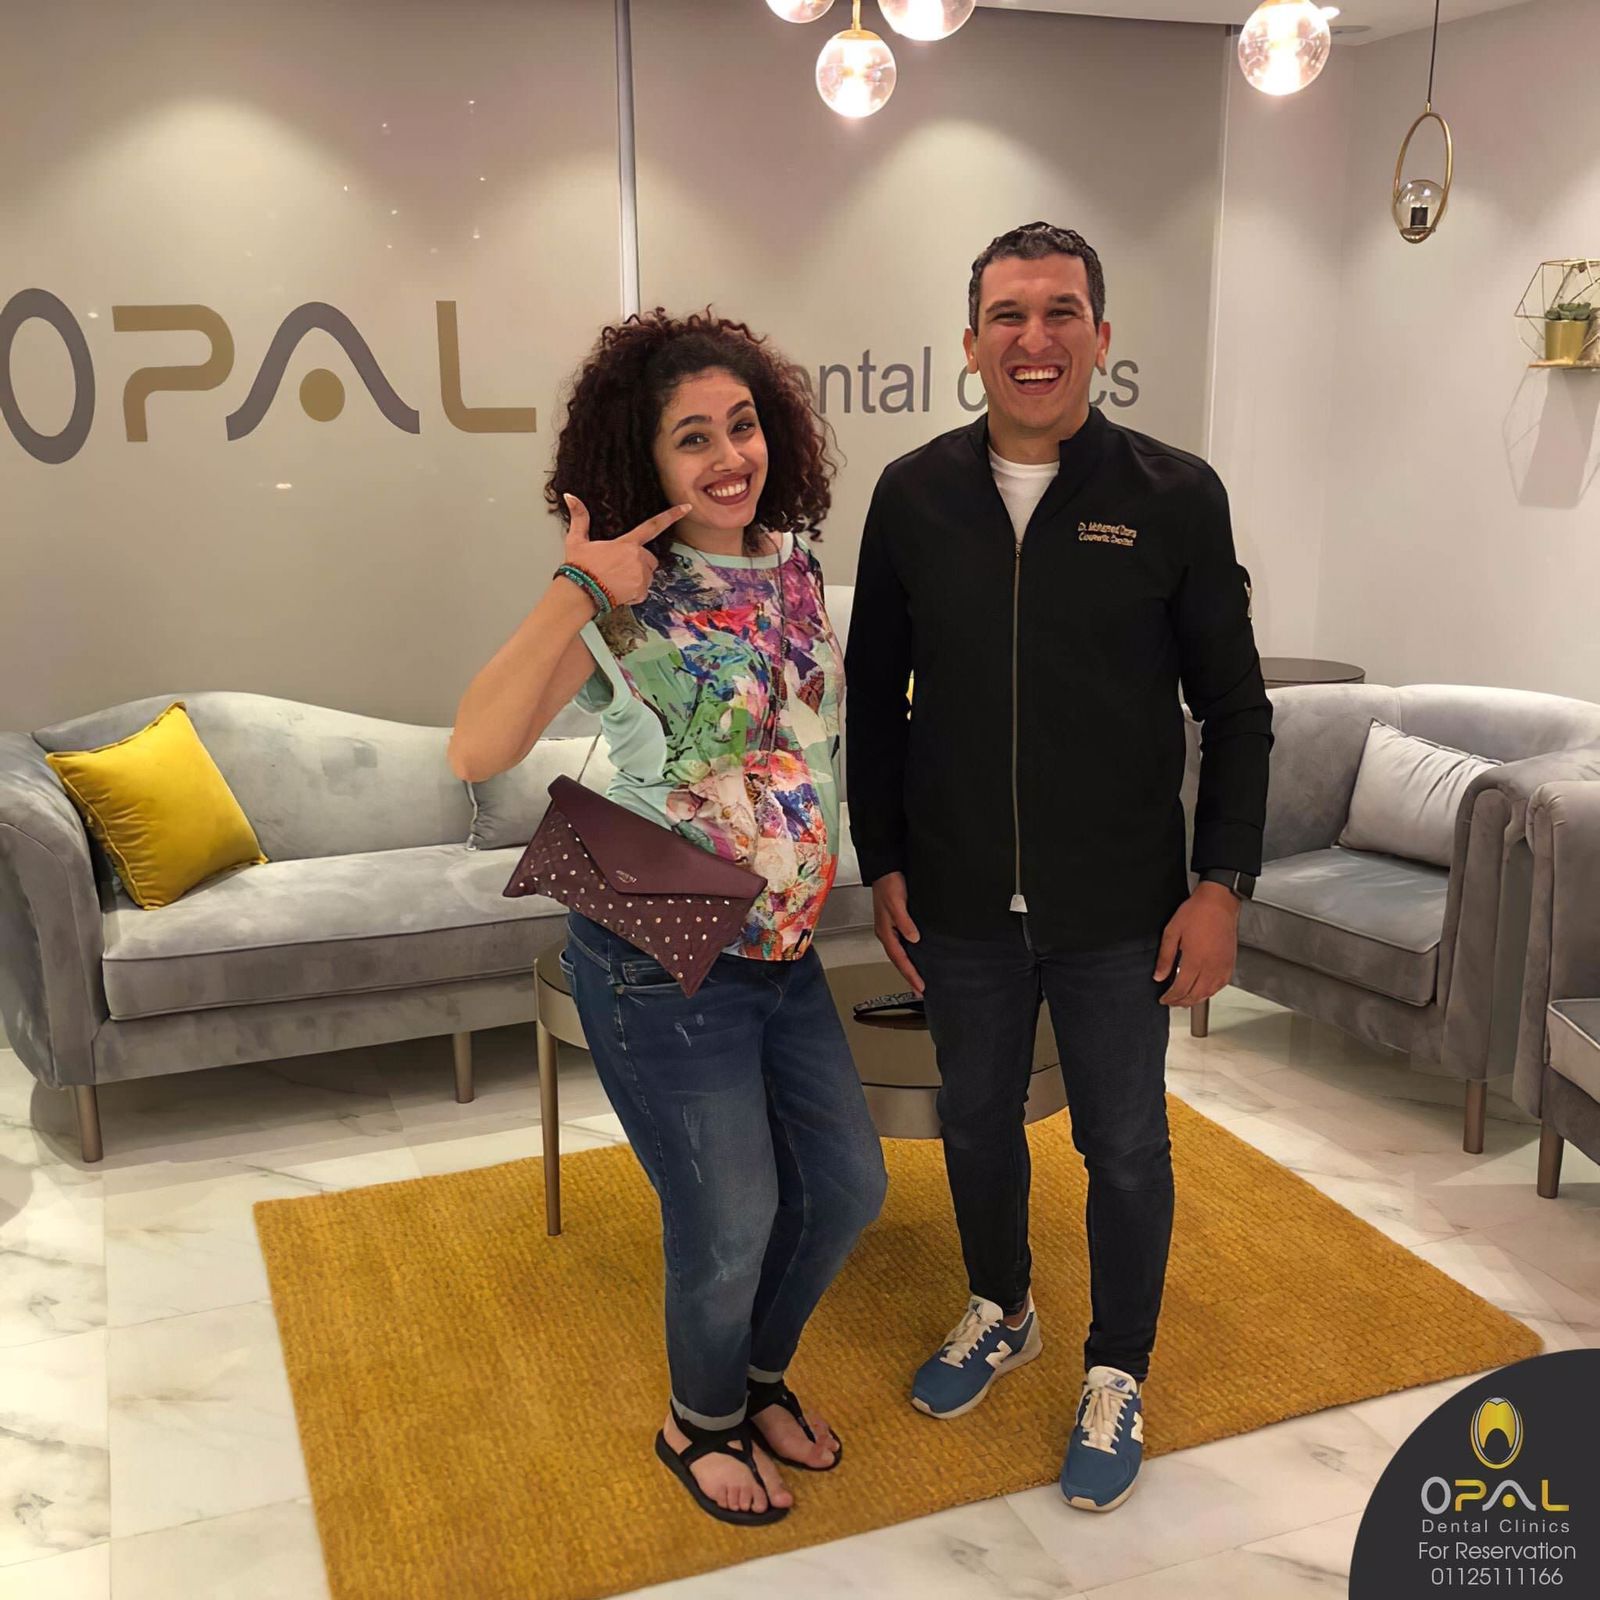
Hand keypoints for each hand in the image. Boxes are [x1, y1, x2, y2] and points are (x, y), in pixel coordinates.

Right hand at [561, 494, 687, 606]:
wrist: (579, 592)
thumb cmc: (579, 567)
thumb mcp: (577, 540)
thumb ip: (579, 517)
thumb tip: (569, 496)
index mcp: (627, 543)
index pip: (653, 525)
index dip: (671, 515)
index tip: (686, 507)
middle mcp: (638, 558)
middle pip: (649, 558)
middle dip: (639, 564)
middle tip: (618, 569)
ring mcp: (641, 576)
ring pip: (647, 576)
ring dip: (637, 579)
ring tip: (616, 581)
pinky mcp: (640, 591)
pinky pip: (643, 592)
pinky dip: (634, 594)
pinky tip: (618, 592)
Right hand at [871, 872, 923, 995]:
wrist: (885, 868)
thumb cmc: (889, 884)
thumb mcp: (897, 903)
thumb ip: (905, 922)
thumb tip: (914, 939)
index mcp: (885, 932)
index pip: (899, 959)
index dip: (910, 974)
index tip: (920, 987)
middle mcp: (886, 933)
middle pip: (899, 960)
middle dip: (909, 976)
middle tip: (921, 990)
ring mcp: (890, 928)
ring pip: (900, 953)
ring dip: (909, 967)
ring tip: (920, 979)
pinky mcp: (896, 922)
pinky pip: (903, 944)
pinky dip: (910, 954)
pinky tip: (917, 955)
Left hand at [1153, 882, 1239, 1008]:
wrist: (1219, 902)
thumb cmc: (1197, 912)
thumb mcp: (1172, 931)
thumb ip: (1165, 957)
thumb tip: (1158, 976)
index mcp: (1194, 960)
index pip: (1180, 988)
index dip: (1170, 997)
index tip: (1163, 999)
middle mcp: (1210, 966)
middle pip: (1195, 995)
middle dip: (1181, 1002)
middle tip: (1171, 1002)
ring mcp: (1222, 966)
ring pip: (1209, 993)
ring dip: (1196, 1000)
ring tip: (1185, 1000)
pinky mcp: (1230, 963)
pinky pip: (1221, 985)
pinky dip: (1211, 992)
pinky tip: (1204, 991)